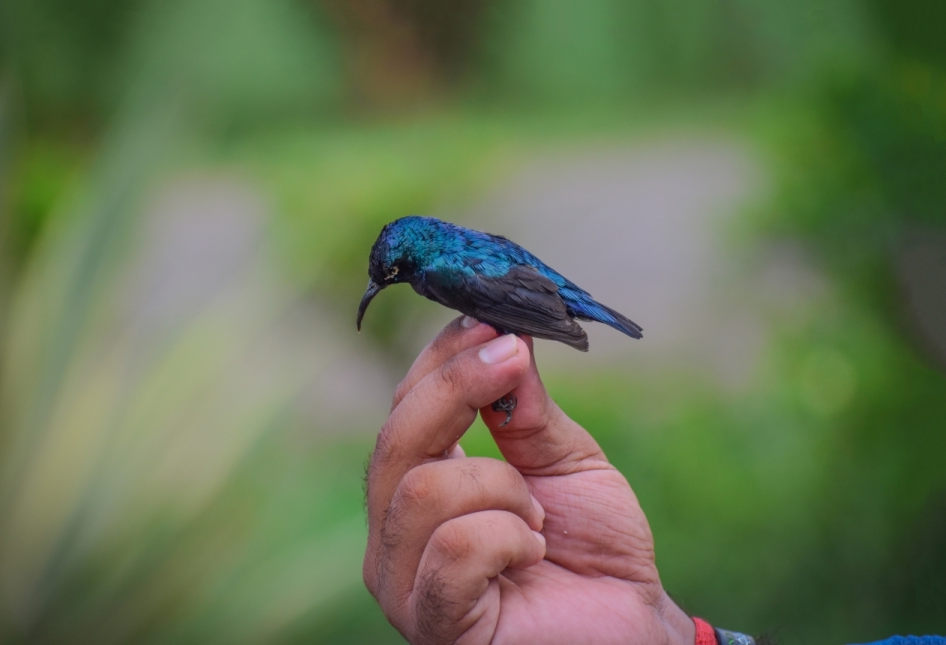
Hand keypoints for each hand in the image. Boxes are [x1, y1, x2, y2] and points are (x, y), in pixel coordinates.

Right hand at [363, 317, 694, 644]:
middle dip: (457, 390)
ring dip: (503, 490)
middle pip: (394, 440)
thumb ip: (524, 406)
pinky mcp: (432, 622)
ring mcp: (405, 582)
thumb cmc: (592, 545)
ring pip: (425, 492)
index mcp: (420, 486)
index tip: (489, 319)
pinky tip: (533, 555)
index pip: (403, 409)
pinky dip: (508, 539)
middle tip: (511, 362)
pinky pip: (454, 549)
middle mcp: (395, 533)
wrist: (631, 622)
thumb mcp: (562, 458)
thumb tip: (501, 332)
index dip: (441, 360)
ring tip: (538, 519)